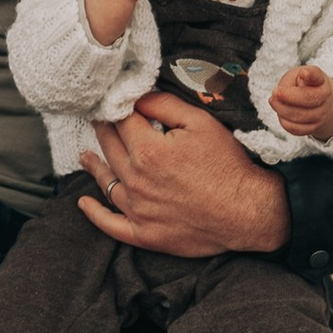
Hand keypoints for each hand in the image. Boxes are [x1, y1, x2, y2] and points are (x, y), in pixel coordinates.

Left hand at [78, 92, 291, 260]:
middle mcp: (137, 181)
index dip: (116, 108)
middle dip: (104, 131)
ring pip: (106, 182)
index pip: (121, 122)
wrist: (248, 212)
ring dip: (94, 166)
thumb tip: (136, 98)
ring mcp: (138, 210)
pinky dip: (94, 213)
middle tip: (98, 121)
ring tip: (85, 156)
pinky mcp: (145, 234)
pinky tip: (84, 203)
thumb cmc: (228, 166)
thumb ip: (163, 105)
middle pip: (110, 149)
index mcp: (148, 151)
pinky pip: (111, 225)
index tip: (110, 101)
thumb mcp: (200, 123)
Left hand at [269, 65, 332, 140]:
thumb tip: (283, 91)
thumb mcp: (297, 75)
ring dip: (281, 109)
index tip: (303, 73)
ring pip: (298, 116)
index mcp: (321, 82)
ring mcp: (321, 116)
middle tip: (275, 92)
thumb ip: (291, 79)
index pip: (317, 77)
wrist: (317, 102)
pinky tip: (280, 113)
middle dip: (286, 96)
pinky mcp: (313, 128)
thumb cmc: (303, 85)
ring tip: (274, 101)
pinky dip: (284, 121)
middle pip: (306, 99)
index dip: (310, 75)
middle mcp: (325, 99)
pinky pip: (295, 129)